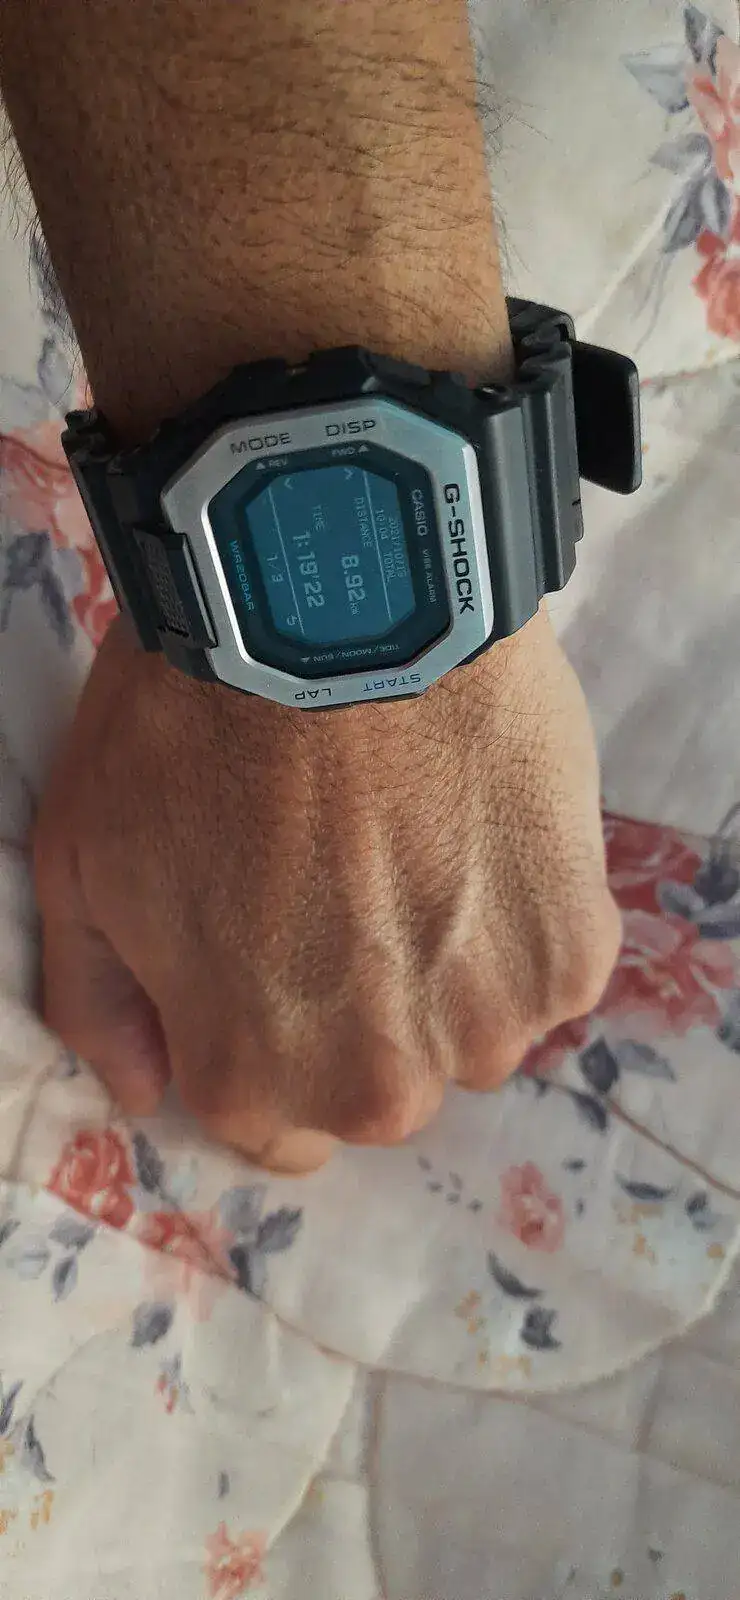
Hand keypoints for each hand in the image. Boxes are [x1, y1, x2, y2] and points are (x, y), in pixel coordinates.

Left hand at [34, 610, 619, 1171]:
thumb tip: (143, 1087)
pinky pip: (548, 966)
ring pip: (473, 1028)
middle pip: (380, 1087)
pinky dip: (523, 912)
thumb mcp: (83, 865)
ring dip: (453, 966)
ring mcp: (489, 1024)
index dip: (272, 1039)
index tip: (282, 953)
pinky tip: (480, 821)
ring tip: (421, 841)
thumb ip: (101, 1004)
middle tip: (350, 884)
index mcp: (254, 1081)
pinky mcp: (573, 952)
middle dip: (364, 1012)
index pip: (277, 1126)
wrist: (330, 614)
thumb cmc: (188, 732)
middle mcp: (378, 1088)